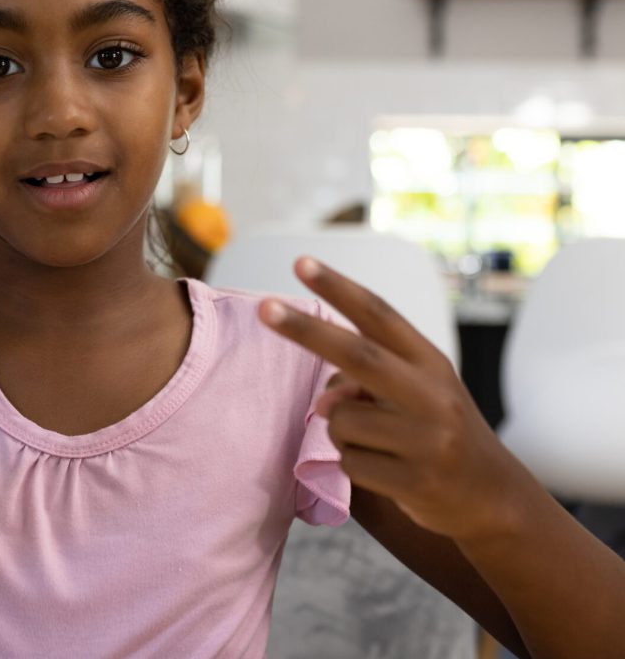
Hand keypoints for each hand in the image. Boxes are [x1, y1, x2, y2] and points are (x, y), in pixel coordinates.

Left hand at [260, 257, 527, 544]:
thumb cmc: (439, 430)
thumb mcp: (415, 392)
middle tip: (264, 308)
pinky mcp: (416, 482)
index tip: (301, 263)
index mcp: (430, 361)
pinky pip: (350, 463)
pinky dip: (352, 464)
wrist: (495, 497)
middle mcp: (432, 394)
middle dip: (305, 330)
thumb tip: (324, 402)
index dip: (338, 288)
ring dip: (338, 429)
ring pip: (341, 420)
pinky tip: (385, 470)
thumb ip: (367, 380)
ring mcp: (427, 440)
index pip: (378, 314)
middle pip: (357, 354)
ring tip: (376, 442)